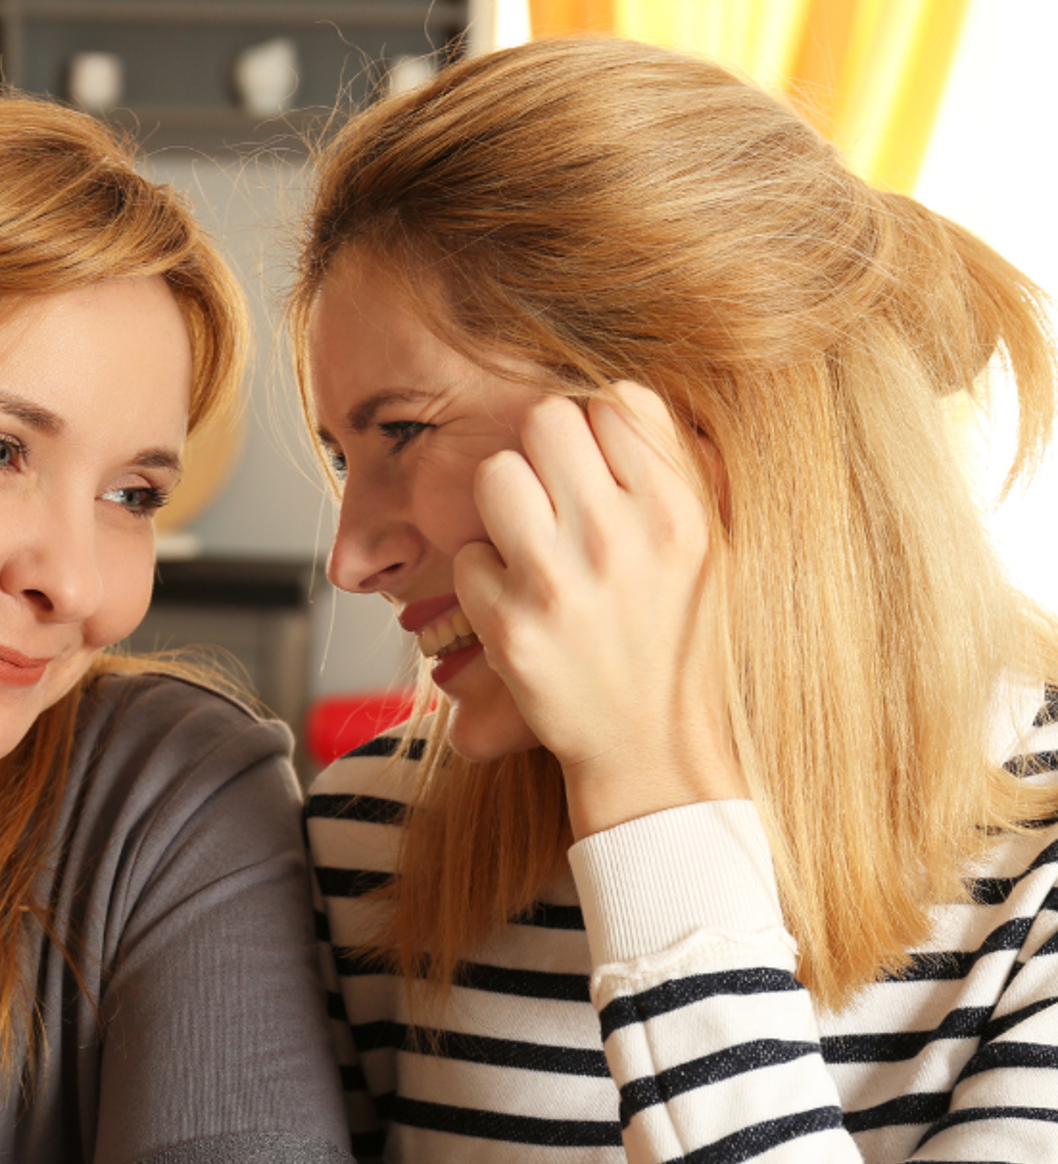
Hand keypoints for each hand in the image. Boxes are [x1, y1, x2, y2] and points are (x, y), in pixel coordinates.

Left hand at [453, 382, 744, 836]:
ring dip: (502, 503)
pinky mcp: (508, 628)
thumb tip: (624, 399)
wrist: (655, 750)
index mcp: (677, 512)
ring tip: (526, 539)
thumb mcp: (713, 549)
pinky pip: (465, 556)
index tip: (597, 466)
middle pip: (544, 419)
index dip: (596, 426)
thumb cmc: (683, 640)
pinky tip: (515, 600)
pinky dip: (481, 576)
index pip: (614, 401)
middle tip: (552, 496)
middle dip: (540, 452)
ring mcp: (558, 583)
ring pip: (493, 474)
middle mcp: (617, 538)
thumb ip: (676, 471)